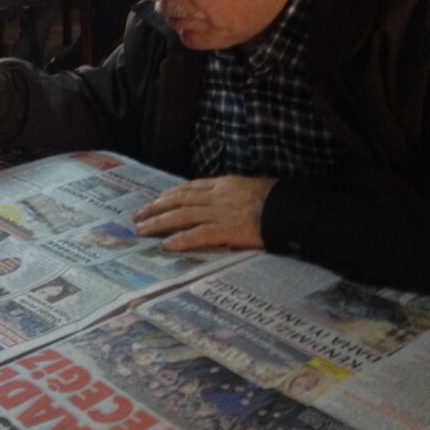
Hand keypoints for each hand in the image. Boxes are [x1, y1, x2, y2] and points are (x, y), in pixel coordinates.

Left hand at [133, 175, 277, 250]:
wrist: (292, 209)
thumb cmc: (278, 199)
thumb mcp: (253, 187)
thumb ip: (235, 193)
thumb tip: (226, 201)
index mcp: (225, 184)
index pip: (191, 188)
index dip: (171, 195)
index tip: (157, 200)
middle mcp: (218, 196)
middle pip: (179, 200)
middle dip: (156, 208)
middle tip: (138, 216)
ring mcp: (221, 213)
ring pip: (182, 215)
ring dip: (159, 222)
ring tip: (142, 229)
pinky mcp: (228, 230)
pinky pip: (199, 235)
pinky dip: (181, 239)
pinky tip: (167, 245)